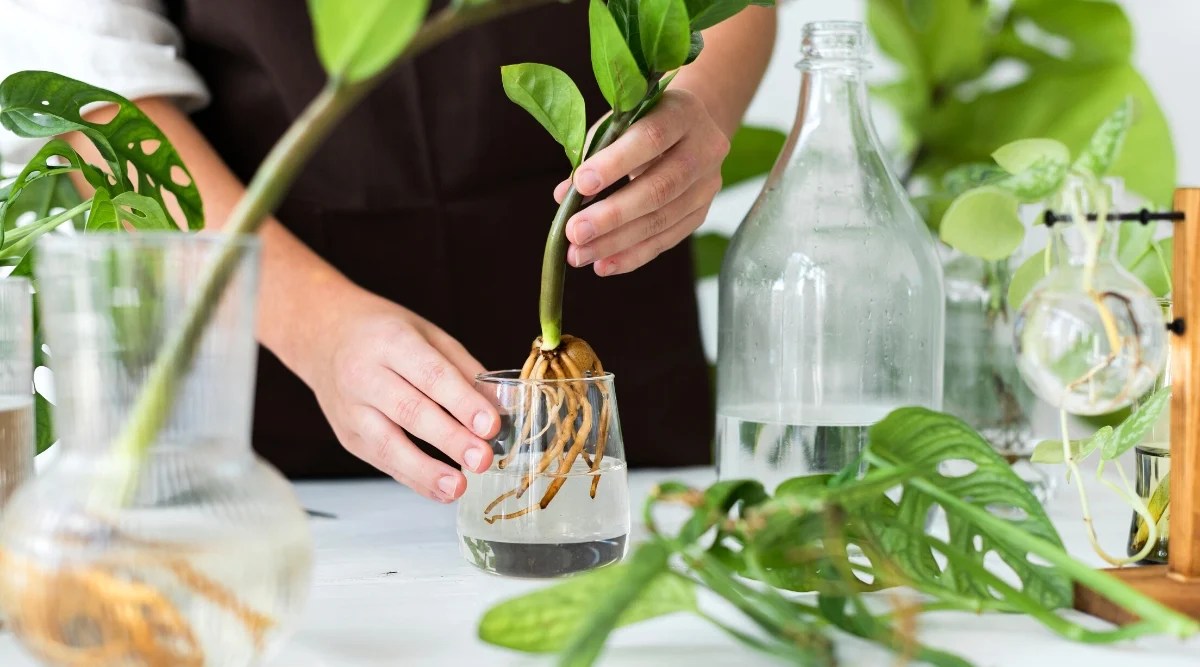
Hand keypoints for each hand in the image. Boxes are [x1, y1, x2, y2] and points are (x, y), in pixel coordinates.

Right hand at [299, 285, 499, 502]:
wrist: (325, 337)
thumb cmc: (384, 334)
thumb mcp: (427, 334)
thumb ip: (464, 370)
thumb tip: (500, 408)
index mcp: (391, 341)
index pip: (430, 375)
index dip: (461, 402)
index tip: (490, 425)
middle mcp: (364, 374)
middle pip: (410, 411)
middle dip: (449, 438)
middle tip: (482, 459)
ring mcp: (351, 409)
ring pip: (388, 444)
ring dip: (426, 470)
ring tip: (458, 487)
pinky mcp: (347, 436)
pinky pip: (382, 461)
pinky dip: (412, 479)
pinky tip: (439, 490)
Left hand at [554, 88, 729, 275]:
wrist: (689, 127)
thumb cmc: (643, 122)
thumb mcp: (619, 123)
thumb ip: (593, 154)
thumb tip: (563, 196)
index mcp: (682, 112)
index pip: (652, 138)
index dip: (616, 163)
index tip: (581, 185)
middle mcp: (704, 148)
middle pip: (660, 188)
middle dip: (612, 215)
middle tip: (574, 232)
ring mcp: (707, 184)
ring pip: (662, 220)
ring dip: (616, 243)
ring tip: (580, 254)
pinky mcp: (701, 212)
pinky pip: (666, 240)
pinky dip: (632, 255)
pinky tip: (604, 265)